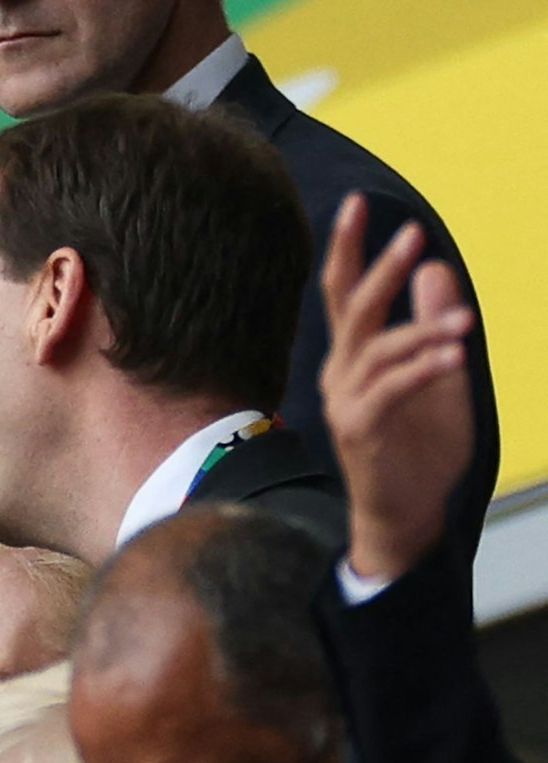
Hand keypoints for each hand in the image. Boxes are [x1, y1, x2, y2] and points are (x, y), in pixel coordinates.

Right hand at [319, 192, 476, 584]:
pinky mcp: (359, 430)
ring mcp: (345, 402)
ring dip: (423, 330)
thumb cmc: (417, 451)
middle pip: (352, 311)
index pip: (345, 295)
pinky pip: (391, 390)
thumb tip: (435, 270)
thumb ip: (432, 326)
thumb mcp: (437, 376)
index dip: (350, 249)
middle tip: (411, 234)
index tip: (357, 204)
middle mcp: (340, 374)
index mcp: (353, 359)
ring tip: (467, 321)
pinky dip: (423, 369)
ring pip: (377, 349)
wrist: (403, 514)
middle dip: (379, 269)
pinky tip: (454, 356)